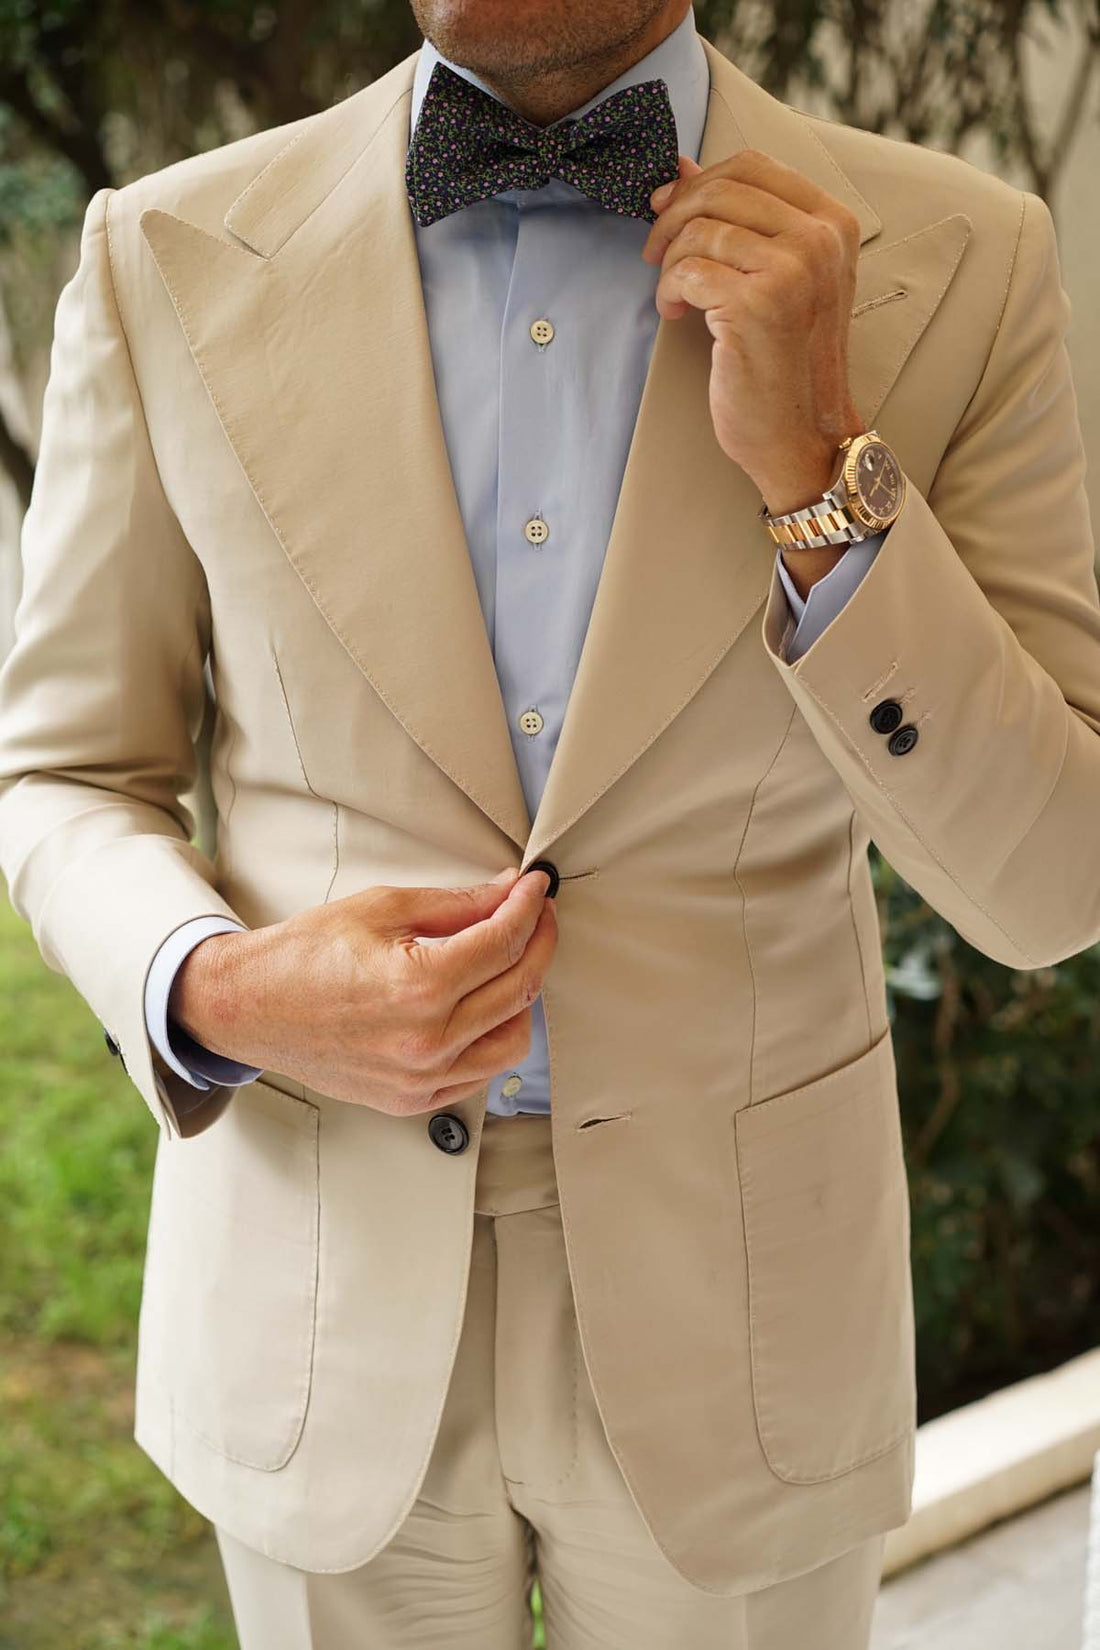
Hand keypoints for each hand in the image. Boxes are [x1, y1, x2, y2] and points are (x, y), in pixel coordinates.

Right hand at [167, 868, 557, 1114]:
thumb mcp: (382, 908)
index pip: (504, 942)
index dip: (529, 907)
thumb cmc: (303, 956)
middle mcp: (426, 1040)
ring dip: (523, 996)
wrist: (250, 1006)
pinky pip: (479, 1073)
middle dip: (538, 941)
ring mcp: (421, 1078)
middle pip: (519, 987)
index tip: (536, 889)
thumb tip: (505, 892)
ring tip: (510, 962)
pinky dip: (493, 1037)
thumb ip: (455, 904)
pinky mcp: (412, 1099)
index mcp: (419, 986)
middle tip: (536, 914)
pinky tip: (483, 1007)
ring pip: (513, 1040)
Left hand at [641, 148, 865, 517]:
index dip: (698, 183)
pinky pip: (688, 270)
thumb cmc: (787, 361)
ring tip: (675, 294)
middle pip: (721, 188)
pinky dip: (670, 290)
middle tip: (655, 251)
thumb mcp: (777, 277)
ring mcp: (791, 271)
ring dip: (670, 261)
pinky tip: (677, 314)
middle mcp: (819, 240)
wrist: (801, 433)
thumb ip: (739, 221)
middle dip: (673, 217)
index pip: (752, 165)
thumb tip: (680, 171)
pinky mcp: (755, 305)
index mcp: (833, 223)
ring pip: (700, 229)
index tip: (667, 210)